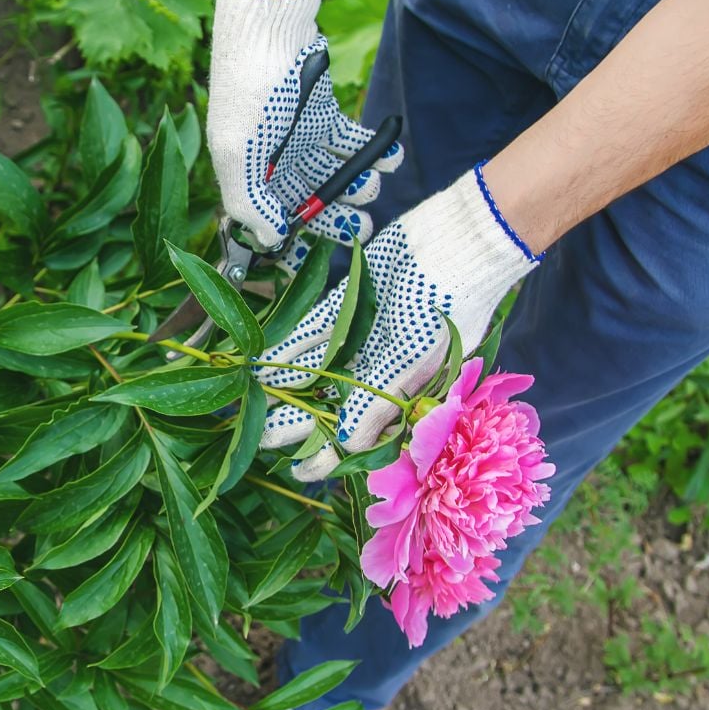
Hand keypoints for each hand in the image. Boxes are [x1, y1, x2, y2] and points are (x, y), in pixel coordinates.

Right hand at [207, 0, 401, 273]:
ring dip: (357, 185)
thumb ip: (249, 202)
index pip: (269, 221)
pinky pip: (352, 141)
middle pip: (308, 201)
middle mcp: (273, 162)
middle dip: (337, 218)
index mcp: (246, 175)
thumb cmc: (249, 92)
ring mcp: (299, 137)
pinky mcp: (324, 114)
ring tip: (373, 186)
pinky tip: (390, 158)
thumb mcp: (239, 154)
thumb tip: (269, 239)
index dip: (293, 242)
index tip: (318, 258)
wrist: (272, 29)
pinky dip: (374, 151)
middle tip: (364, 229)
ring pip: (333, 174)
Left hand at [253, 164, 541, 480]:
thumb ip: (377, 400)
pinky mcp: (349, 304)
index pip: (361, 433)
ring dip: (285, 386)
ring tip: (250, 403)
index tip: (301, 471)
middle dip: (296, 423)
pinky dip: (290, 347)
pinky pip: (313, 331)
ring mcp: (362, 336)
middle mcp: (379, 367)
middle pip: (330, 403)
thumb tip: (348, 444)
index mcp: (403, 390)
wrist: (457, 238)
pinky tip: (264, 362)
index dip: (330, 454)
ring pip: (316, 370)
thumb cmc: (448, 304)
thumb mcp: (414, 358)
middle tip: (258, 438)